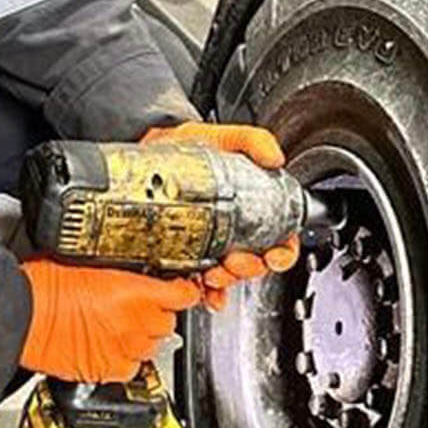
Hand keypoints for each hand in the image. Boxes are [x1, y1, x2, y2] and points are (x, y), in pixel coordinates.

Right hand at [19, 259, 202, 382]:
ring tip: (120, 327)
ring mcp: (124, 348)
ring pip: (154, 345)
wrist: (21, 316)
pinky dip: (127, 359)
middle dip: (158, 313)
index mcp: (135, 290)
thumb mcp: (88, 261)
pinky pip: (133, 367)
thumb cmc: (44, 285)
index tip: (180, 288)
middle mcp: (136, 322)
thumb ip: (117, 271)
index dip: (184, 290)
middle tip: (138, 306)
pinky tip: (111, 348)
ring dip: (143, 336)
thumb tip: (125, 270)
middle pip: (169, 321)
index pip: (183, 294)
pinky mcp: (107, 370)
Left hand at [140, 121, 299, 310]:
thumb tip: (274, 157)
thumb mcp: (217, 136)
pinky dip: (203, 291)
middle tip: (236, 260)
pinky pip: (198, 282)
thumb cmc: (182, 145)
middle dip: (249, 267)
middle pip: (254, 262)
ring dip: (226, 280)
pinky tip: (200, 288)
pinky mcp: (183, 256)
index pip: (278, 237)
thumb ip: (250, 140)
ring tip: (214, 271)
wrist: (144, 153)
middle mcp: (231, 229)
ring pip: (228, 275)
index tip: (274, 255)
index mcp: (248, 206)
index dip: (283, 251)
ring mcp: (207, 245)